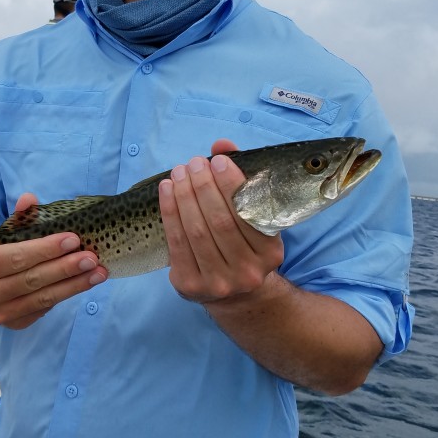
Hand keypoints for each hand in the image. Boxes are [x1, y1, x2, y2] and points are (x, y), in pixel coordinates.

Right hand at [0, 192, 107, 328]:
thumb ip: (15, 218)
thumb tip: (30, 198)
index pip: (18, 257)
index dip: (46, 249)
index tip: (73, 239)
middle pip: (33, 280)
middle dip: (66, 268)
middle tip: (92, 258)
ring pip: (42, 299)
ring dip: (74, 286)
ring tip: (98, 273)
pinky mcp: (13, 325)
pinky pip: (43, 310)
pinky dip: (64, 295)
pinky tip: (82, 284)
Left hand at [159, 138, 283, 303]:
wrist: (233, 293)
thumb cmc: (242, 243)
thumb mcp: (252, 217)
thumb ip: (240, 180)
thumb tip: (222, 144)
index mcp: (271, 253)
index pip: (248, 214)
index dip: (230, 185)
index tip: (217, 160)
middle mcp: (248, 272)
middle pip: (219, 222)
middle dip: (203, 186)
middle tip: (193, 163)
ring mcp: (218, 282)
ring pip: (196, 231)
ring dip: (183, 196)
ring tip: (178, 172)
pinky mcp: (190, 286)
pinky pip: (176, 243)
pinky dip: (169, 212)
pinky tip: (167, 191)